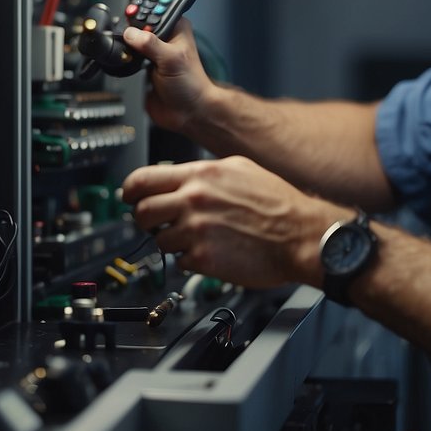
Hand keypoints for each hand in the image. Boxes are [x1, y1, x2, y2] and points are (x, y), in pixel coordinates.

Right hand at [121, 19, 215, 133]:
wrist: (187, 113)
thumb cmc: (191, 84)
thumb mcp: (171, 59)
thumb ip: (150, 43)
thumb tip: (131, 33)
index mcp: (175, 27)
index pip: (153, 10)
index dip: (141, 12)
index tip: (130, 18)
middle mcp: (163, 37)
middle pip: (138, 25)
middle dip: (130, 30)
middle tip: (127, 38)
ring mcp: (151, 52)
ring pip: (131, 41)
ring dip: (126, 46)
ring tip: (126, 50)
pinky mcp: (141, 66)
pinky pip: (127, 57)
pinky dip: (123, 58)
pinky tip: (124, 61)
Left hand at [122, 156, 350, 289]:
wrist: (302, 235)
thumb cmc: (279, 204)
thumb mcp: (240, 169)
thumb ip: (204, 173)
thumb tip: (180, 178)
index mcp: (200, 176)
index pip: (142, 180)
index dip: (130, 190)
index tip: (128, 196)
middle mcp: (194, 201)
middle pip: (141, 212)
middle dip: (146, 219)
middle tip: (158, 222)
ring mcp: (196, 231)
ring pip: (160, 240)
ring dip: (172, 241)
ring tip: (195, 239)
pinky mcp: (203, 259)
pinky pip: (180, 262)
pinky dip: (190, 260)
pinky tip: (210, 252)